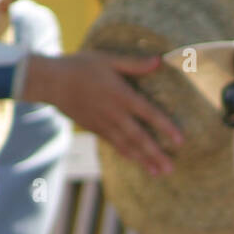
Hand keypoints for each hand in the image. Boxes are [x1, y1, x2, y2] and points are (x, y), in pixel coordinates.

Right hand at [22, 51, 183, 174]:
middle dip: (156, 154)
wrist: (52, 81)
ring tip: (158, 173)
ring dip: (143, 160)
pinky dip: (127, 155)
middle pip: (140, 138)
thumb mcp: (109, 60)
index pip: (149, 114)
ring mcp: (104, 124)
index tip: (181, 141)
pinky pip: (114, 145)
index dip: (166, 128)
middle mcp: (115, 114)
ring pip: (127, 146)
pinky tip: (136, 162)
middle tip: (171, 169)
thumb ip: (134, 64)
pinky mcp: (95, 129)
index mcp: (122, 95)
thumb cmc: (81, 66)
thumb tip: (158, 61)